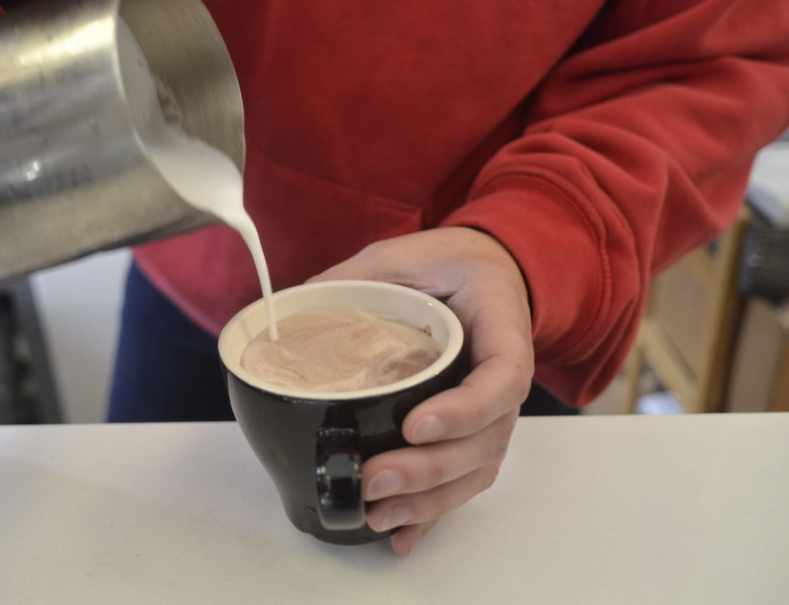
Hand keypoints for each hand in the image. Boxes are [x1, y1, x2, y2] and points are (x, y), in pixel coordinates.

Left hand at [310, 227, 533, 554]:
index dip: (464, 410)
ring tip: (378, 513)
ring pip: (475, 470)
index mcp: (500, 330)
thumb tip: (289, 305)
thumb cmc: (447, 262)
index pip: (501, 379)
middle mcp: (503, 380)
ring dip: (429, 501)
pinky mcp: (472, 432)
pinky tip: (401, 537)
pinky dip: (434, 513)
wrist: (482, 271)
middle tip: (375, 477)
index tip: (415, 424)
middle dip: (430, 469)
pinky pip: (462, 479)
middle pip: (486, 441)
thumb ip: (356, 276)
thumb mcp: (404, 254)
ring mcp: (491, 412)